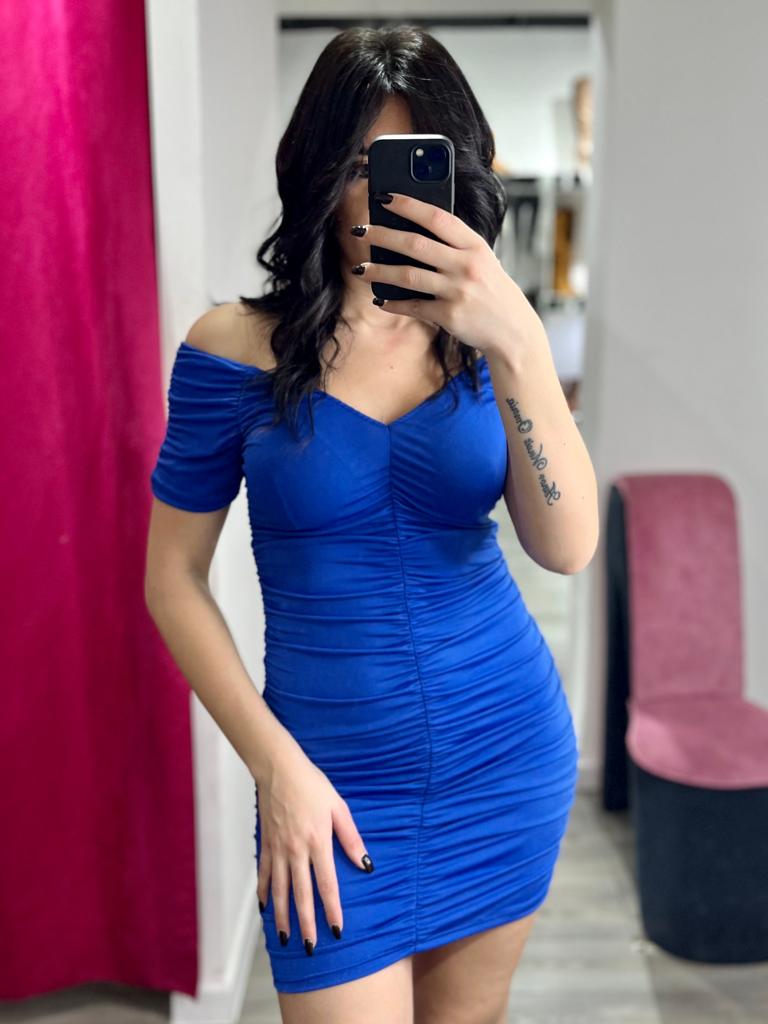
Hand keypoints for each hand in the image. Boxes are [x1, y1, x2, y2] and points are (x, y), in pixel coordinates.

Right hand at [255, 745, 372, 953]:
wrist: (278, 769)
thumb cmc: (312, 785)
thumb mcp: (338, 807)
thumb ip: (351, 838)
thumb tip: (366, 865)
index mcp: (317, 842)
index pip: (327, 884)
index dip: (332, 909)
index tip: (337, 930)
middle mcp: (295, 851)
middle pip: (302, 894)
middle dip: (306, 923)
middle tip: (310, 947)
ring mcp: (277, 849)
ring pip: (279, 890)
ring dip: (283, 915)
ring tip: (285, 937)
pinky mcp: (266, 843)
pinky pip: (263, 873)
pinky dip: (263, 892)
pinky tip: (265, 907)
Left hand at [351, 191, 544, 356]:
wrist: (513, 331)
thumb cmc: (494, 292)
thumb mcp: (483, 262)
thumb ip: (456, 247)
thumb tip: (413, 233)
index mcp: (475, 246)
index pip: (437, 217)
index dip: (408, 205)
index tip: (385, 198)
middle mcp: (466, 266)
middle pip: (415, 244)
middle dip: (383, 235)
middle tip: (361, 231)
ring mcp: (457, 291)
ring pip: (408, 275)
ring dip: (379, 271)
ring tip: (360, 269)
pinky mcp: (449, 316)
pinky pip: (413, 306)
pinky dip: (393, 303)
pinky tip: (380, 300)